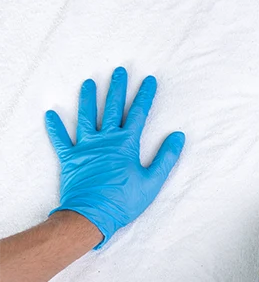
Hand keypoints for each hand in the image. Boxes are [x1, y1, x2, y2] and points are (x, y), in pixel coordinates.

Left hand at [45, 67, 184, 247]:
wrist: (91, 216)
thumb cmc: (124, 200)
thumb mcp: (152, 181)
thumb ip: (166, 157)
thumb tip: (178, 136)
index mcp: (126, 144)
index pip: (138, 113)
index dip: (145, 95)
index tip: (148, 80)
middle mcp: (106, 140)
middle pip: (112, 108)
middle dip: (117, 88)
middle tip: (119, 71)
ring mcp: (86, 148)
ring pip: (86, 117)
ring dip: (87, 99)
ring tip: (88, 83)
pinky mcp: (70, 159)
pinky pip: (61, 140)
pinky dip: (55, 127)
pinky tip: (51, 114)